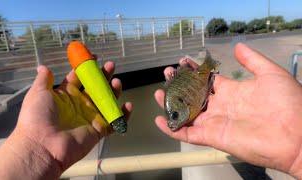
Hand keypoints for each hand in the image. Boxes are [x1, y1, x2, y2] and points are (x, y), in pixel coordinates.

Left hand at [0, 61, 131, 179]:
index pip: (79, 78)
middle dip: (104, 76)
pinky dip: (123, 115)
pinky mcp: (99, 130)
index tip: (94, 57)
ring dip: (114, 92)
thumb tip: (43, 67)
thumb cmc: (38, 118)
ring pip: (107, 102)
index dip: (87, 68)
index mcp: (66, 95)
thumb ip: (43, 80)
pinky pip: (114, 122)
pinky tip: (128, 105)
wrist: (42, 145)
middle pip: (96, 88)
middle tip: (110, 66)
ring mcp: (90, 117)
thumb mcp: (38, 94)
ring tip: (117, 82)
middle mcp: (80, 105)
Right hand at [154, 43, 301, 177]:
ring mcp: (215, 122)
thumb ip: (252, 60)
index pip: (207, 79)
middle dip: (179, 85)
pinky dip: (172, 129)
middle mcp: (220, 106)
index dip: (194, 70)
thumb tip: (238, 46)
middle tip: (167, 74)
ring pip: (186, 114)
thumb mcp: (271, 74)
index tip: (183, 61)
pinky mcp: (212, 137)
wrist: (297, 135)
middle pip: (193, 95)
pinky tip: (160, 120)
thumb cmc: (289, 103)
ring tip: (158, 94)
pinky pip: (187, 134)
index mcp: (232, 91)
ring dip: (171, 105)